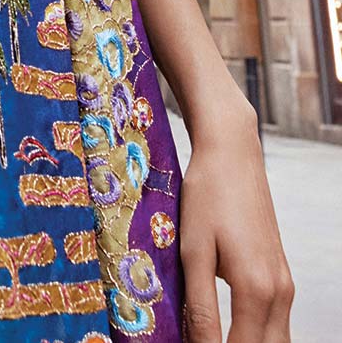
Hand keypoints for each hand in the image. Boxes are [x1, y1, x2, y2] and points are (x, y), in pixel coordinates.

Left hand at [179, 105, 293, 340]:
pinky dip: (256, 335)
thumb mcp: (194, 252)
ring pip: (274, 340)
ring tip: (213, 339)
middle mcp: (279, 292)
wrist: (231, 153)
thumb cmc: (206, 197)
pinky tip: (229, 332)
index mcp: (256, 290)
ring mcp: (284, 283)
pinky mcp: (280, 273)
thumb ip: (200, 307)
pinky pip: (275, 322)